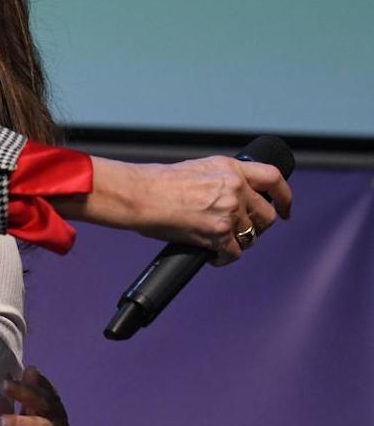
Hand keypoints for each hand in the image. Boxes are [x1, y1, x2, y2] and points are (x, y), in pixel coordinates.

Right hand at [53, 156, 291, 264]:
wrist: (140, 195)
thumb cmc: (156, 183)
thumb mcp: (196, 169)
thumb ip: (220, 180)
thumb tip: (229, 197)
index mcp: (230, 168)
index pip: (273, 178)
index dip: (284, 195)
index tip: (285, 208)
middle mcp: (235, 188)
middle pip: (267, 214)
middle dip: (258, 226)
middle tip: (243, 231)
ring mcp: (229, 211)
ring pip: (251, 236)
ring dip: (237, 242)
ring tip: (219, 243)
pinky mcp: (219, 233)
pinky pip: (233, 253)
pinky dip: (223, 258)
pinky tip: (211, 255)